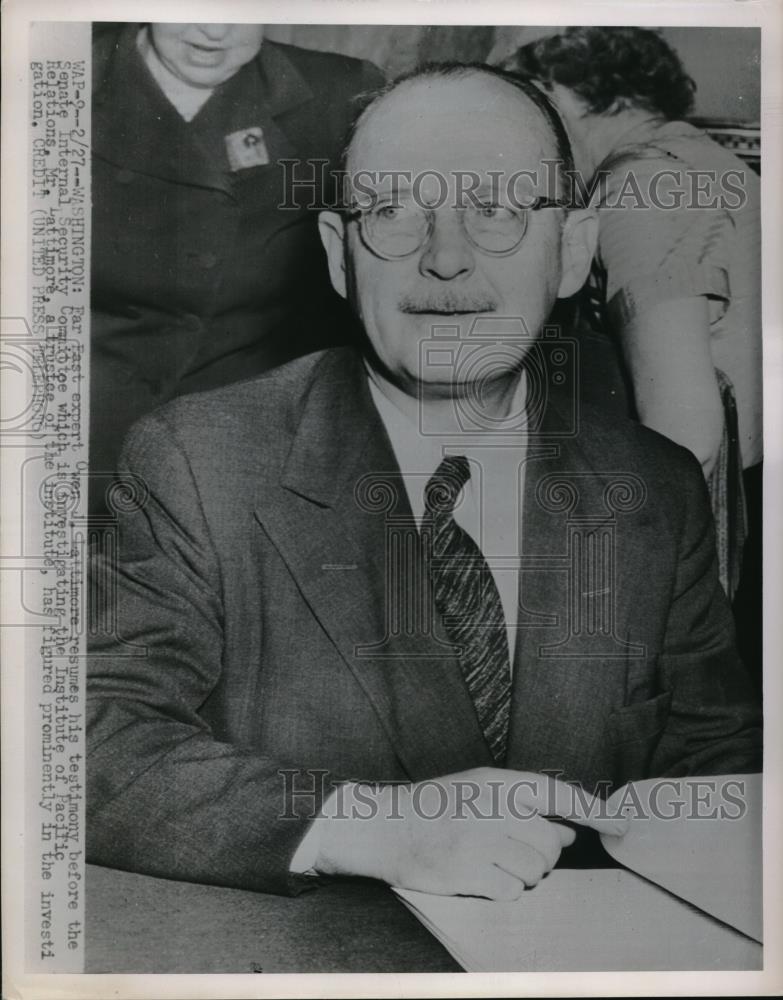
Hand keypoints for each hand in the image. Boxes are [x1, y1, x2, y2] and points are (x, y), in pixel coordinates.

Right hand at [314, 767, 626, 899]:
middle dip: (539, 853)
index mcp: (496, 782)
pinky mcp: (469, 873)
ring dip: (522, 874)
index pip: (556, 794)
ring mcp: (480, 842)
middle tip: (509, 848)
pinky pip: (511, 891)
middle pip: (549, 844)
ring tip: (490, 861)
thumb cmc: (436, 808)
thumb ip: (521, 803)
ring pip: (535, 871)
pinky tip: (478, 876)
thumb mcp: (478, 789)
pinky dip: (502, 890)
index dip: (591, 810)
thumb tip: (567, 830)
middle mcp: (492, 808)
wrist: (385, 827)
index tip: (620, 824)